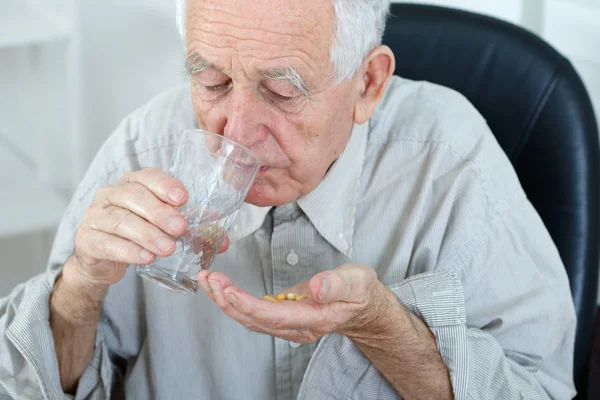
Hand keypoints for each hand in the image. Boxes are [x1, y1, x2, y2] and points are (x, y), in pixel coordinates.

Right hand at [65, 167, 229, 288]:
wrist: (101, 260)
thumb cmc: (136, 235)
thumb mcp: (161, 227)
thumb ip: (191, 231)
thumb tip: (223, 241)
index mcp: (131, 184)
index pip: (146, 176)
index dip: (164, 185)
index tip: (183, 198)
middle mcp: (111, 195)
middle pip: (133, 196)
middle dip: (159, 212)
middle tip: (180, 228)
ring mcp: (95, 216)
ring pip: (119, 220)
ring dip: (147, 234)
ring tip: (167, 248)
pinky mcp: (87, 240)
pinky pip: (107, 243)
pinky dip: (129, 251)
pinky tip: (146, 258)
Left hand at [197, 264, 392, 342]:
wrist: (362, 306)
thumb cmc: (360, 292)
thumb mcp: (357, 282)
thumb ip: (337, 284)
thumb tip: (316, 288)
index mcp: (314, 319)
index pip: (276, 317)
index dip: (250, 306)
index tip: (229, 291)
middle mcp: (297, 327)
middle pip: (255, 320)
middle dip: (228, 301)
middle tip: (209, 279)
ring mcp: (288, 325)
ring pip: (249, 319)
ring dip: (225, 301)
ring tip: (207, 280)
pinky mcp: (282, 317)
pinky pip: (252, 313)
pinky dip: (233, 300)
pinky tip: (221, 286)